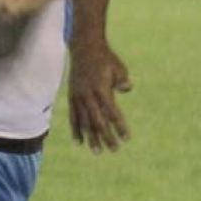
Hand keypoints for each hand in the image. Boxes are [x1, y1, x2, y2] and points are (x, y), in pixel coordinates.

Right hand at [69, 38, 131, 152]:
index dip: (119, 126)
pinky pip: (73, 117)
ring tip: (97, 152)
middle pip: (98, 121)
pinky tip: (79, 142)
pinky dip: (76, 130)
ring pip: (84, 122)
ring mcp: (78, 97)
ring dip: (91, 138)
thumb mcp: (118, 67)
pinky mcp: (72, 97)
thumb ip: (122, 79)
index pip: (112, 112)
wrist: (84, 48)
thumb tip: (128, 89)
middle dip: (106, 137)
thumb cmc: (105, 58)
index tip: (126, 138)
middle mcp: (88, 95)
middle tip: (114, 150)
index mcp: (101, 88)